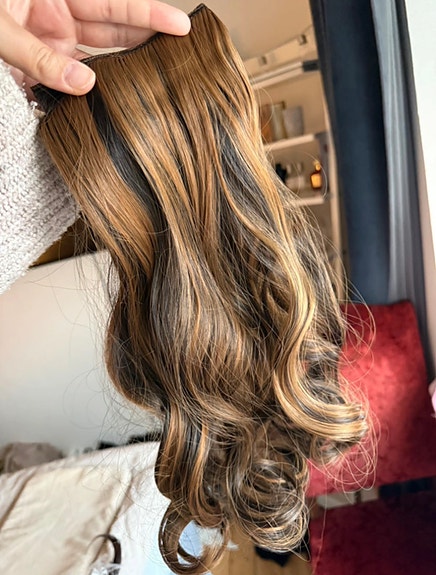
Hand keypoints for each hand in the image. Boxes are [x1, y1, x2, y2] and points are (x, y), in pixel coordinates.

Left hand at [0, 0, 189, 94]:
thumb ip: (38, 56)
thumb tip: (83, 85)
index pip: (115, 4)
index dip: (150, 14)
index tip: (182, 26)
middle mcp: (60, 16)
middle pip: (114, 30)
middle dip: (146, 43)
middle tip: (179, 61)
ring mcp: (51, 42)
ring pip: (96, 59)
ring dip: (118, 74)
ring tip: (148, 89)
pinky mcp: (39, 67)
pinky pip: (69, 81)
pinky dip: (82, 95)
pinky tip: (101, 105)